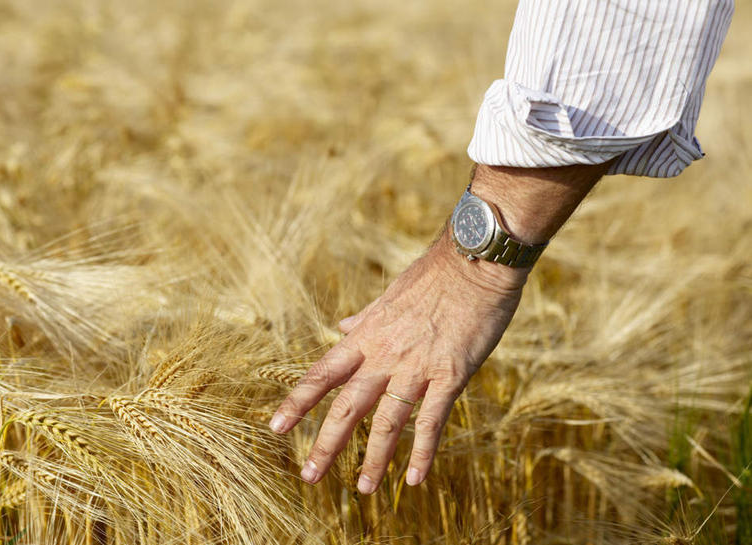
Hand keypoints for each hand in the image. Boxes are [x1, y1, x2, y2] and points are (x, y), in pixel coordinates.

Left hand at [268, 226, 530, 493]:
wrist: (476, 261)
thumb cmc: (435, 275)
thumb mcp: (390, 294)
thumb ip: (365, 318)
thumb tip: (342, 325)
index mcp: (367, 336)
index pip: (322, 374)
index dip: (297, 402)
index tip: (276, 427)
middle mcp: (385, 355)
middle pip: (347, 407)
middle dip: (327, 444)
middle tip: (309, 475)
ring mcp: (417, 367)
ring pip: (387, 423)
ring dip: (374, 459)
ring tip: (364, 488)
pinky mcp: (451, 375)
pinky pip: (432, 421)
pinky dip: (423, 453)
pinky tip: (415, 479)